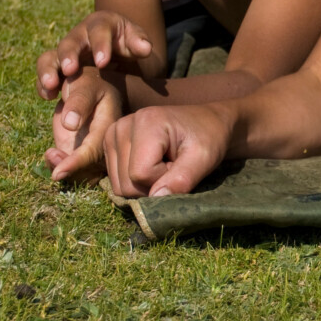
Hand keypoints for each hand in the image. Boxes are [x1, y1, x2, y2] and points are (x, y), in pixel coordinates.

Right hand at [36, 11, 153, 98]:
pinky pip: (45, 74)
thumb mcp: (136, 39)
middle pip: (69, 42)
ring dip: (48, 70)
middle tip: (71, 70)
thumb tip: (144, 48)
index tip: (103, 62)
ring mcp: (65, 52)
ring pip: (50, 57)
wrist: (116, 50)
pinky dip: (43, 85)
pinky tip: (48, 97)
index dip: (100, 45)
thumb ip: (140, 42)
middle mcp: (78, 36)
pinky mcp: (56, 67)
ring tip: (51, 85)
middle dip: (69, 56)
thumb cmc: (128, 43)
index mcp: (100, 24)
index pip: (99, 31)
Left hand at [45, 67, 123, 182]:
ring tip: (50, 153)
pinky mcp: (84, 153)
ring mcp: (94, 150)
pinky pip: (75, 170)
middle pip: (91, 170)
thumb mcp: (86, 85)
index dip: (76, 164)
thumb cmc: (89, 84)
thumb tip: (70, 124)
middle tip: (51, 154)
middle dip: (70, 170)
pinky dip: (60, 167)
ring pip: (83, 174)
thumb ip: (79, 102)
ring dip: (64, 170)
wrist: (94, 89)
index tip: (57, 174)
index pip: (94, 152)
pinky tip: (52, 154)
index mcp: (109, 127)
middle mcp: (105, 143)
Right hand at [103, 101, 235, 198]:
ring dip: (146, 183)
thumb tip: (155, 198)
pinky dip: (138, 180)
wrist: (208, 123)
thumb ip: (181, 179)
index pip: (140, 174)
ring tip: (165, 163)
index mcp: (145, 121)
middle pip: (126, 183)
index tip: (181, 163)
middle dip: (154, 183)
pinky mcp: (111, 145)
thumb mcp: (204, 158)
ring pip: (119, 186)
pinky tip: (153, 163)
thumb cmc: (209, 138)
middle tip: (174, 164)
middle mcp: (122, 124)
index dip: (164, 178)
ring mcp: (113, 134)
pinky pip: (117, 181)